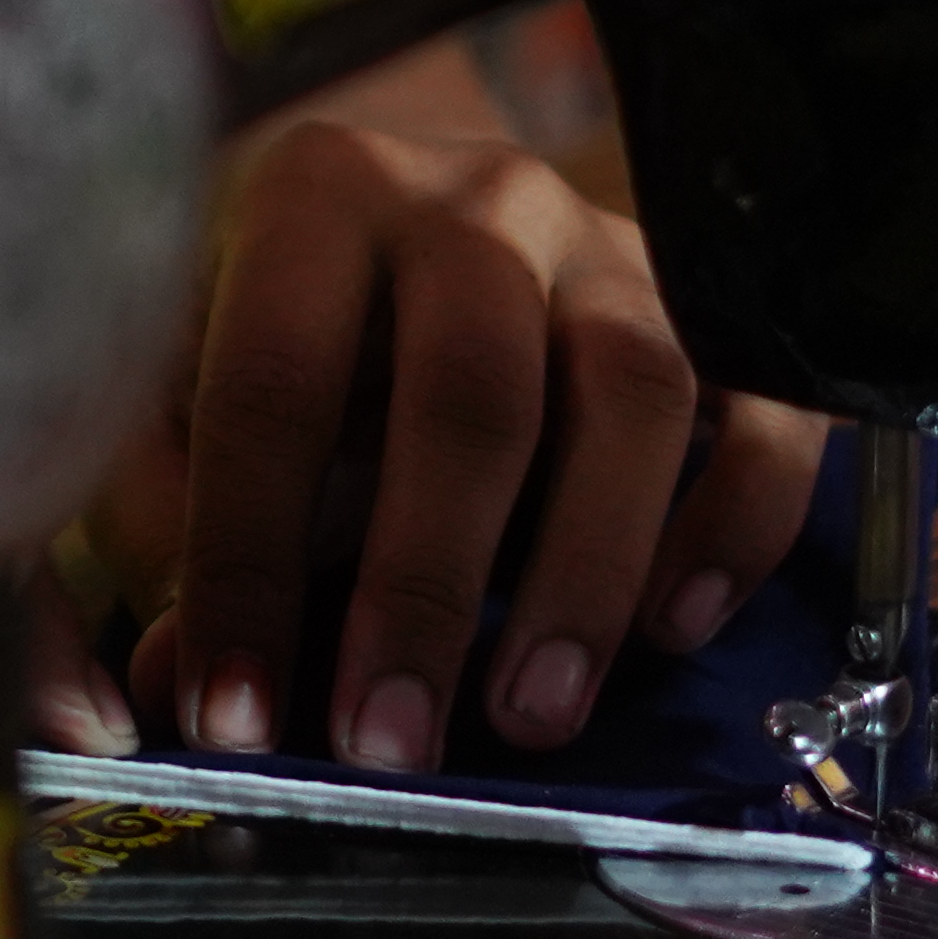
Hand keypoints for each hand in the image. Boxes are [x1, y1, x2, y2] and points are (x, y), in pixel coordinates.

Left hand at [34, 44, 825, 776]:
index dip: (248, 560)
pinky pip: (765, 411)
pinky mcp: (716, 307)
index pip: (276, 384)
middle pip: (473, 390)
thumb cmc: (296, 332)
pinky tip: (675, 630)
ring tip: (529, 714)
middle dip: (426, 586)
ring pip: (634, 396)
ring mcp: (613, 247)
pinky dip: (733, 527)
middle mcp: (476, 202)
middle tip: (390, 741)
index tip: (236, 713)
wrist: (417, 215)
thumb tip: (173, 679)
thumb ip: (174, 527)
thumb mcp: (196, 397)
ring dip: (583, 575)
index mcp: (315, 196)